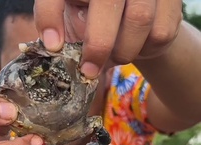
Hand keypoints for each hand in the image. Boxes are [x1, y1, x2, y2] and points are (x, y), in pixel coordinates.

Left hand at [34, 0, 182, 77]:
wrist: (137, 15)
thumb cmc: (96, 18)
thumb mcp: (73, 18)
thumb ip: (59, 29)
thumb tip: (51, 47)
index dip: (51, 14)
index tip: (53, 46)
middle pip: (107, 2)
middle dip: (97, 46)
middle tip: (89, 71)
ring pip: (138, 20)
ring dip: (124, 51)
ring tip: (115, 57)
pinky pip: (160, 32)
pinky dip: (145, 49)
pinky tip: (137, 45)